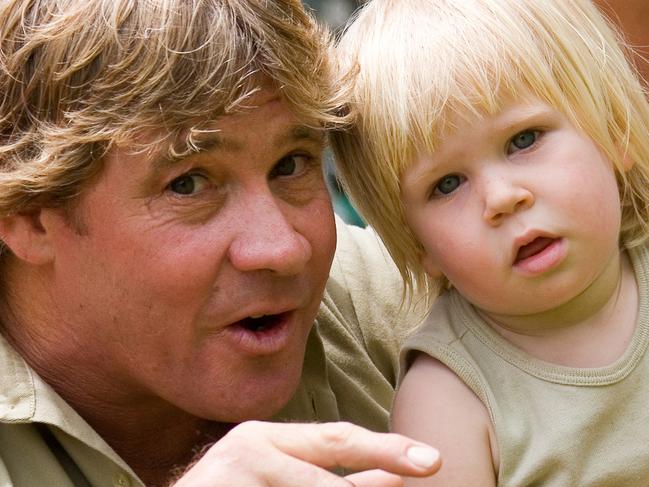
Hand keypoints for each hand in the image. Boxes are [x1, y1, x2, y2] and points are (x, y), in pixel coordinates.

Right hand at [172, 421, 440, 485]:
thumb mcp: (278, 478)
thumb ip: (328, 479)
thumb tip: (393, 478)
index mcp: (266, 439)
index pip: (338, 440)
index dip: (387, 450)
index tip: (434, 460)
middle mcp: (251, 451)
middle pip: (330, 475)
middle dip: (381, 463)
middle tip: (430, 464)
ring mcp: (236, 480)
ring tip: (380, 486)